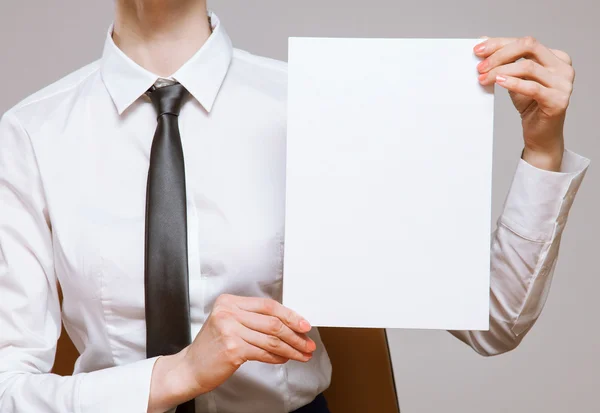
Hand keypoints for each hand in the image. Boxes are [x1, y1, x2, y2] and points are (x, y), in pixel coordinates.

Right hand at [149, 294, 314, 411]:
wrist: (190, 368)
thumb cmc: (212, 347)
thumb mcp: (229, 323)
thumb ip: (254, 319)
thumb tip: (289, 323)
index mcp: (229, 301)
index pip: (268, 305)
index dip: (290, 315)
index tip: (304, 325)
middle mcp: (228, 312)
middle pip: (273, 321)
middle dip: (295, 334)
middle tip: (308, 343)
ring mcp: (229, 330)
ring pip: (272, 339)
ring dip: (291, 348)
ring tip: (302, 354)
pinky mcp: (233, 349)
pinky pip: (264, 352)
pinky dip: (278, 357)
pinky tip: (285, 359)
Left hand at [475, 36, 574, 170]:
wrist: (540, 134)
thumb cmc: (529, 105)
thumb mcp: (514, 78)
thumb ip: (504, 59)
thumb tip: (483, 40)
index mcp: (556, 57)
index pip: (526, 42)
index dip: (500, 43)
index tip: (478, 49)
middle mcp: (564, 67)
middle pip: (529, 46)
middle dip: (499, 54)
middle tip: (480, 66)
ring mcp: (564, 83)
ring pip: (528, 67)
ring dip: (500, 71)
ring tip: (483, 78)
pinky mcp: (558, 100)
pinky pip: (532, 87)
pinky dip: (513, 83)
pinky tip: (498, 82)